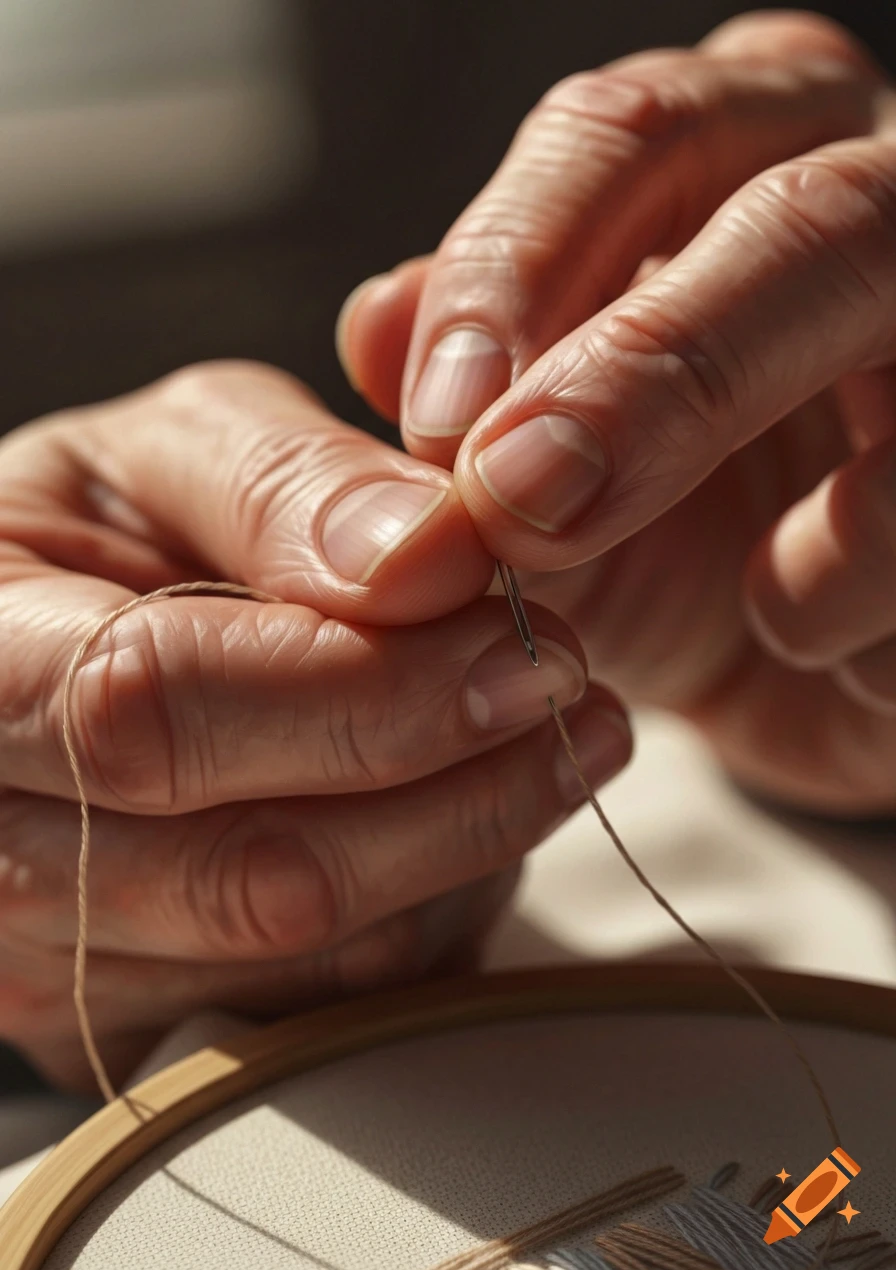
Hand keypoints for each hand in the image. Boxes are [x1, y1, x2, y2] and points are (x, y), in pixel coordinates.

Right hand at [0, 361, 630, 1088]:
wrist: (69, 637)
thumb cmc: (115, 528)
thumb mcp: (176, 451)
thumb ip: (289, 483)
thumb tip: (432, 562)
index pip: (152, 710)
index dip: (360, 692)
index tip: (519, 650)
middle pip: (254, 874)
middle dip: (457, 793)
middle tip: (569, 700)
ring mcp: (67, 961)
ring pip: (318, 961)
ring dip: (468, 851)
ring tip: (537, 741)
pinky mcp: (150, 1016)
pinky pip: (337, 1008)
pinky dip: (434, 911)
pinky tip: (456, 814)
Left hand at [337, 11, 895, 815]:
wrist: (804, 666)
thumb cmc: (671, 544)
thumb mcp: (541, 475)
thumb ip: (466, 393)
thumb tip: (376, 327)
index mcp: (745, 159)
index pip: (626, 140)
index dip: (520, 269)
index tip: (436, 420)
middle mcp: (883, 202)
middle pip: (805, 222)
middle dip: (656, 373)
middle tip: (527, 503)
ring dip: (805, 525)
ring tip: (754, 606)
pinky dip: (863, 601)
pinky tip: (819, 633)